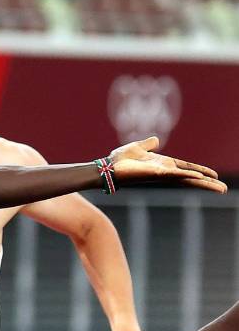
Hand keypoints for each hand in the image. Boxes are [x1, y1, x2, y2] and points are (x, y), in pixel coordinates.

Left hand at [109, 137, 225, 192]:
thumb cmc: (120, 160)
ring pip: (187, 178)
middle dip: (207, 183)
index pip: (186, 168)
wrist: (108, 166)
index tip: (214, 176)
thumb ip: (148, 144)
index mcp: (163, 164)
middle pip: (190, 177)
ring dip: (203, 183)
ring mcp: (161, 174)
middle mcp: (165, 171)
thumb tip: (156, 141)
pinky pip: (175, 174)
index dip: (200, 171)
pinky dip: (187, 175)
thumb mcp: (138, 147)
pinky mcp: (155, 174)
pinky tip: (200, 178)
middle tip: (223, 189)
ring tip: (219, 188)